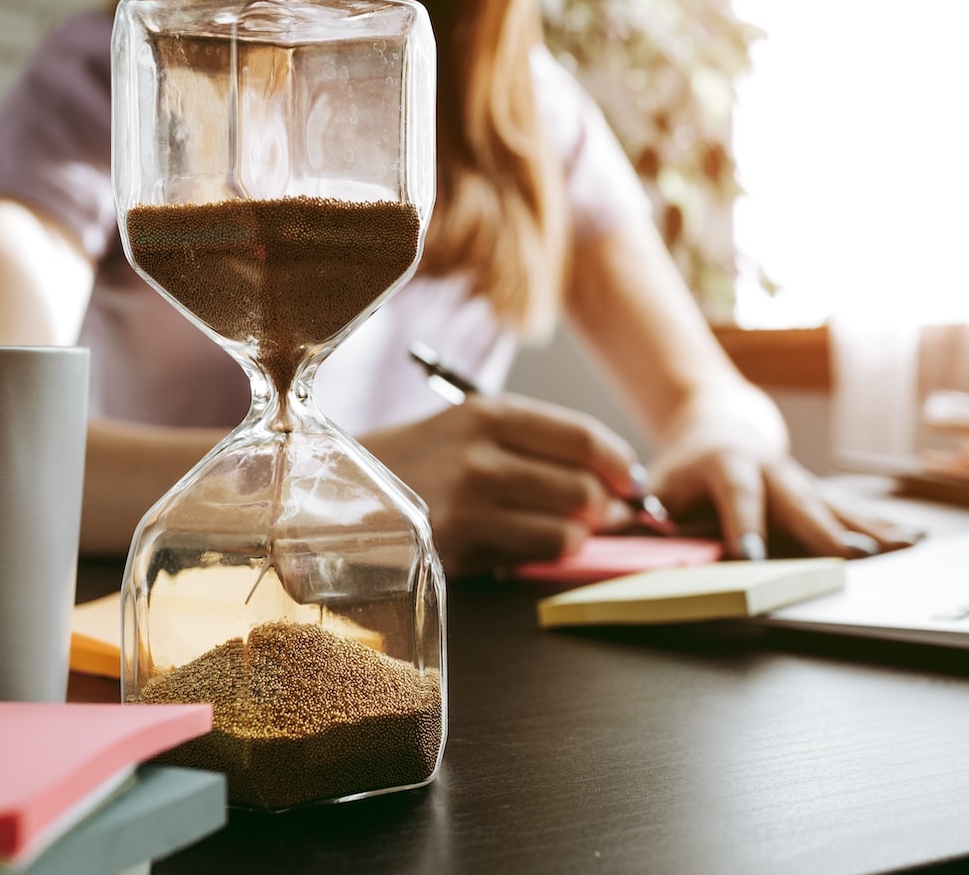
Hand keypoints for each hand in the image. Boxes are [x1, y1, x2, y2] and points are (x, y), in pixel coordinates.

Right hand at [362, 394, 643, 576]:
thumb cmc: (415, 462)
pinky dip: (545, 554)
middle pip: (583, 486)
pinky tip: (532, 547)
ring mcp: (467, 503)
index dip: (621, 465)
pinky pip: (531, 555)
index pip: (582, 437)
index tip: (633, 480)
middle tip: (611, 514)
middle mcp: (480, 454)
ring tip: (574, 532)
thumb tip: (610, 480)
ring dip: (581, 536)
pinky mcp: (455, 546)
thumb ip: (534, 447)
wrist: (335, 491)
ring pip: (566, 527)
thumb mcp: (467, 429)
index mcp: (487, 413)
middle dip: (609, 506)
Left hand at [650, 384, 921, 559]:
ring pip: (837, 508)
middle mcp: (772, 472)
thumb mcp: (659, 485)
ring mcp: (801, 482)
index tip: (752, 558)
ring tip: (901, 550)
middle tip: (852, 558)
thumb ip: (652, 514)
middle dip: (827, 533)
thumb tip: (633, 532)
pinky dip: (883, 528)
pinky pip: (853, 513)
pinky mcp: (819, 494)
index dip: (744, 525)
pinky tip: (914, 540)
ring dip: (870, 531)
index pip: (738, 496)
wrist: (719, 426)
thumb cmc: (686, 469)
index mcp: (727, 467)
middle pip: (801, 504)